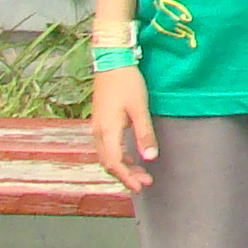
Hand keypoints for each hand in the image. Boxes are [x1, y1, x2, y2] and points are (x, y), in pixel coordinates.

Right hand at [91, 66, 157, 191]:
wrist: (112, 61)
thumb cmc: (127, 83)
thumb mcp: (140, 108)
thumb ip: (145, 134)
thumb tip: (150, 159)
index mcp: (107, 131)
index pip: (114, 163)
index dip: (127, 177)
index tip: (141, 186)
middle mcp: (97, 132)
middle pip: (108, 162)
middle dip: (126, 175)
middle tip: (144, 182)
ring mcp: (96, 127)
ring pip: (106, 155)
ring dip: (122, 166)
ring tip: (140, 173)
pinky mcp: (99, 122)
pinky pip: (105, 147)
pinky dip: (117, 156)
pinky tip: (131, 156)